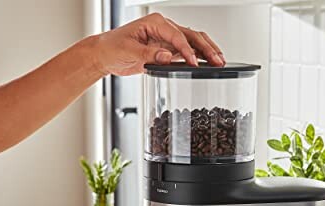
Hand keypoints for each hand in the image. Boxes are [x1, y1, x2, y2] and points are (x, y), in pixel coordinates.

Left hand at [92, 13, 224, 76]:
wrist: (104, 54)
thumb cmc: (112, 47)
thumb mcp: (128, 51)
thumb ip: (148, 54)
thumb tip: (167, 57)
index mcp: (155, 22)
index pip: (178, 36)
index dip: (187, 50)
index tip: (194, 63)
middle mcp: (163, 28)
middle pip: (191, 36)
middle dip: (206, 48)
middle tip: (218, 59)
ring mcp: (166, 39)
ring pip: (192, 42)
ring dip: (206, 51)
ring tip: (219, 60)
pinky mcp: (165, 50)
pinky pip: (185, 52)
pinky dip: (197, 57)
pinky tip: (207, 63)